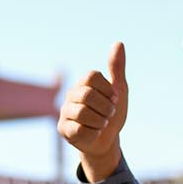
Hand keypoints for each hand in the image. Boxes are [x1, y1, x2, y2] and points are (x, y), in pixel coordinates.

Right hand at [58, 43, 128, 181]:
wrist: (107, 140)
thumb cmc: (111, 113)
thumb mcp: (119, 91)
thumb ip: (117, 68)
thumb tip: (119, 43)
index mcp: (83, 83)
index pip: (91, 76)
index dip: (107, 90)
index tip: (114, 99)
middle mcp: (71, 95)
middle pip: (87, 95)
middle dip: (105, 108)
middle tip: (110, 114)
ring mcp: (64, 112)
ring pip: (82, 113)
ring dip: (100, 122)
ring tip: (102, 124)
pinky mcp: (63, 129)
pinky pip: (79, 130)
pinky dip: (93, 133)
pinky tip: (94, 133)